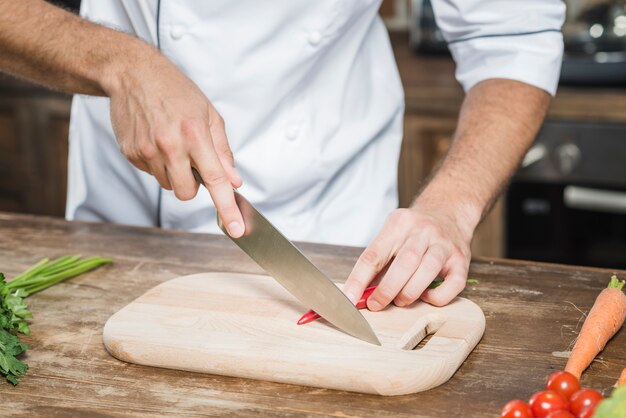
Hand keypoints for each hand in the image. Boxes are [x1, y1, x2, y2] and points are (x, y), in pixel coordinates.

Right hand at [106, 50, 243, 236]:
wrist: (133, 74)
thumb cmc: (177, 92)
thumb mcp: (209, 115)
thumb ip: (223, 151)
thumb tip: (235, 182)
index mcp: (195, 134)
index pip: (215, 180)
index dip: (227, 208)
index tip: (236, 229)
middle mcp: (170, 145)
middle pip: (186, 193)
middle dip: (192, 186)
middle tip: (192, 161)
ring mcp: (147, 151)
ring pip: (168, 185)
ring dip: (174, 173)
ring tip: (171, 143)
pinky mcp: (130, 153)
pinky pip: (151, 174)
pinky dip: (157, 164)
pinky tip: (155, 140)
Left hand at [342, 201, 474, 309]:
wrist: (448, 212)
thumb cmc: (413, 232)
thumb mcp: (391, 237)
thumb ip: (377, 265)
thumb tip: (359, 295)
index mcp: (398, 224)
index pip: (373, 254)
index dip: (358, 280)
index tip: (349, 300)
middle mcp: (423, 231)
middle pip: (403, 263)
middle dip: (386, 290)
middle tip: (376, 305)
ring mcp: (444, 244)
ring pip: (427, 271)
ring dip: (410, 292)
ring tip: (400, 300)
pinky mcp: (462, 259)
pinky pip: (453, 284)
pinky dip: (438, 296)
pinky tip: (427, 296)